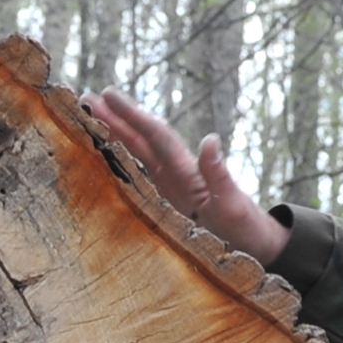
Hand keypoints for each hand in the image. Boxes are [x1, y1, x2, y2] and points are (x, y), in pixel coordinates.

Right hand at [84, 90, 290, 264]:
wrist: (257, 247)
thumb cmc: (246, 229)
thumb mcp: (233, 206)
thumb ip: (219, 175)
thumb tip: (209, 140)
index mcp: (186, 171)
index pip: (155, 136)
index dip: (132, 115)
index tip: (108, 95)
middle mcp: (175, 173)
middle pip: (141, 139)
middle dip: (114, 118)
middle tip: (85, 97)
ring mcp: (169, 186)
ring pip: (135, 153)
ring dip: (113, 134)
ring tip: (87, 117)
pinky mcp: (165, 201)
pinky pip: (136, 176)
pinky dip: (117, 161)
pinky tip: (102, 157)